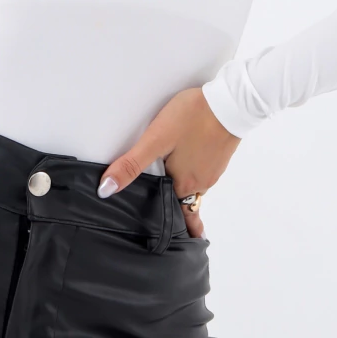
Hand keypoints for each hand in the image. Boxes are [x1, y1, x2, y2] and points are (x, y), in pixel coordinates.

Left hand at [96, 87, 241, 237]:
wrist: (229, 100)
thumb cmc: (192, 118)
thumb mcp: (156, 139)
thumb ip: (132, 164)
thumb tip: (106, 190)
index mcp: (184, 185)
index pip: (170, 213)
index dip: (162, 221)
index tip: (158, 236)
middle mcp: (201, 183)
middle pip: (182, 201)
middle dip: (172, 208)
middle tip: (158, 214)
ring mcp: (213, 171)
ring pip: (192, 186)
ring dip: (181, 189)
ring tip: (166, 189)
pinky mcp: (220, 156)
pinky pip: (202, 172)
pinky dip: (192, 173)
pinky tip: (185, 162)